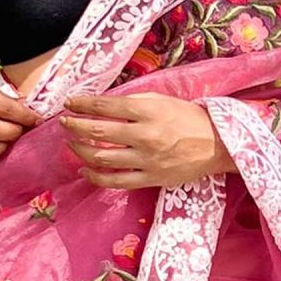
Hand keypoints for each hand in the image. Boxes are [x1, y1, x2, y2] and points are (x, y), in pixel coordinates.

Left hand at [60, 92, 236, 189]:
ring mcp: (146, 160)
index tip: (70, 102)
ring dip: (81, 149)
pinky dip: (96, 176)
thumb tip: (105, 103)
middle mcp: (145, 135)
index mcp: (148, 111)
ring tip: (71, 142)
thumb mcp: (162, 100)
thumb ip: (134, 102)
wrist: (216, 144)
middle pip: (99, 132)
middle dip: (76, 126)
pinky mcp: (149, 179)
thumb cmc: (188, 117)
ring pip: (103, 158)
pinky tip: (85, 169)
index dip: (84, 104)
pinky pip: (115, 181)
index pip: (107, 106)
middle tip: (64, 122)